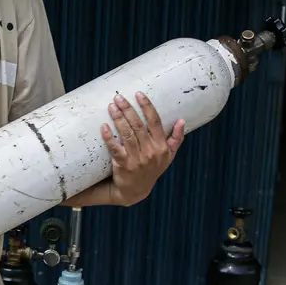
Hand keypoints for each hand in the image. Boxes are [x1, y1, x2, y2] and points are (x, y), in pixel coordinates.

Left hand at [100, 92, 185, 206]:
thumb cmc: (152, 169)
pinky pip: (115, 149)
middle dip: (128, 109)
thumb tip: (182, 120)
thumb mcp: (168, 156)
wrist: (135, 190)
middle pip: (138, 125)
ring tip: (112, 106)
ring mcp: (136, 159)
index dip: (147, 106)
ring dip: (118, 118)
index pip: (155, 122)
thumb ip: (175, 139)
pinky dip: (108, 137)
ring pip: (127, 134)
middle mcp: (150, 152)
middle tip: (119, 97)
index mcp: (161, 147)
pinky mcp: (123, 165)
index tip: (139, 94)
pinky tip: (103, 126)